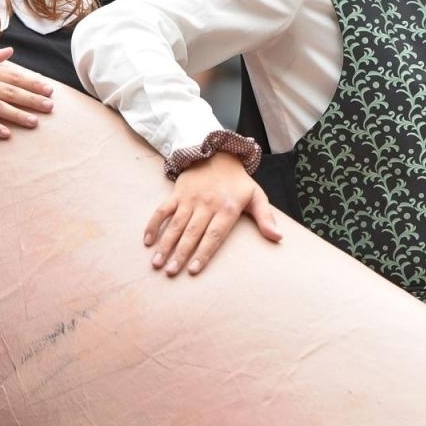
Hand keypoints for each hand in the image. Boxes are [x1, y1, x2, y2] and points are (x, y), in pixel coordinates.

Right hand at [144, 152, 282, 276]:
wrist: (218, 152)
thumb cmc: (238, 181)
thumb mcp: (256, 196)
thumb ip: (265, 218)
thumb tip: (278, 238)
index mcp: (227, 209)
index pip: (214, 235)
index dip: (203, 253)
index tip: (193, 270)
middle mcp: (207, 204)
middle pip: (192, 233)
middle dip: (180, 254)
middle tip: (170, 272)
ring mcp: (190, 198)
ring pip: (176, 224)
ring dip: (165, 244)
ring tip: (157, 264)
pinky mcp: (178, 193)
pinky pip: (163, 210)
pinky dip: (154, 224)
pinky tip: (148, 241)